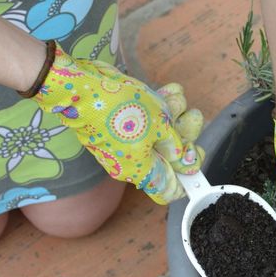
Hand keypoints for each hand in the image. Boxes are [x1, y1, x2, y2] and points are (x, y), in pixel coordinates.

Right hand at [31, 43, 203, 203]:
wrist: (80, 85)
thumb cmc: (120, 109)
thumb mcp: (159, 127)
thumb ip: (177, 147)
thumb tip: (187, 165)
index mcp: (141, 171)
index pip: (169, 191)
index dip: (187, 178)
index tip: (195, 156)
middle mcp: (131, 162)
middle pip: (168, 158)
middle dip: (185, 136)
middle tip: (192, 118)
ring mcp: (123, 143)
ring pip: (159, 135)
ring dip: (174, 115)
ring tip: (178, 99)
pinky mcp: (118, 125)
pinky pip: (145, 120)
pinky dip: (158, 106)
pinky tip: (170, 91)